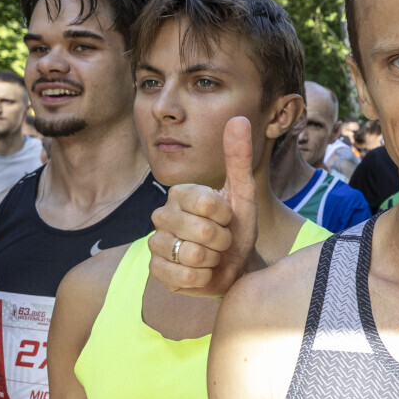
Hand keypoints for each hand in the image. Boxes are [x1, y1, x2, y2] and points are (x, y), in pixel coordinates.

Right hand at [148, 117, 258, 297]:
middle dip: (222, 240)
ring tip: (213, 256)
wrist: (235, 266)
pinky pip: (183, 277)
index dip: (225, 215)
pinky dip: (202, 279)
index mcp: (180, 193)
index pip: (205, 202)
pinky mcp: (156, 271)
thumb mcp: (244, 194)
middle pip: (201, 231)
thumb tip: (238, 119)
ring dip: (213, 260)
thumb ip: (239, 158)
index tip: (227, 217)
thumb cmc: (237, 229)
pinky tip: (203, 272)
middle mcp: (162, 215)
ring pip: (191, 255)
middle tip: (223, 241)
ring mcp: (155, 244)